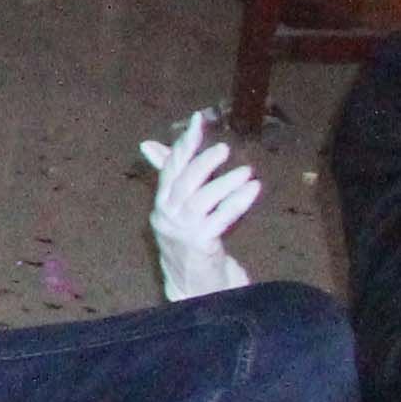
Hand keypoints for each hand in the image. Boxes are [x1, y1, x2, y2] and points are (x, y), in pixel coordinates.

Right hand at [142, 110, 261, 299]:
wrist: (191, 282)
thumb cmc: (189, 238)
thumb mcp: (178, 206)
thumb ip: (169, 175)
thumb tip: (148, 144)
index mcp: (162, 201)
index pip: (170, 166)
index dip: (185, 143)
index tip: (199, 120)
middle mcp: (167, 214)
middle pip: (183, 182)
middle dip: (202, 163)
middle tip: (224, 149)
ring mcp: (182, 230)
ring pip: (201, 200)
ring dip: (224, 184)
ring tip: (247, 172)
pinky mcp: (200, 244)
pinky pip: (219, 219)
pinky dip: (236, 203)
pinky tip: (252, 191)